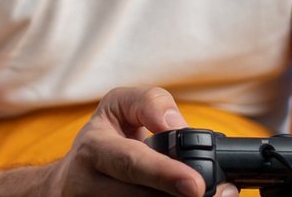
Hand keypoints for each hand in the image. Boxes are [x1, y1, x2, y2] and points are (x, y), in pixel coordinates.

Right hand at [48, 87, 238, 196]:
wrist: (72, 181)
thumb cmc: (104, 138)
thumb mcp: (118, 106)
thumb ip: (149, 103)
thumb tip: (176, 125)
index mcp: (94, 149)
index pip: (131, 163)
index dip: (163, 174)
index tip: (195, 184)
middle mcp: (88, 185)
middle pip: (140, 196)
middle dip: (181, 196)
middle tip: (220, 193)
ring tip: (216, 195)